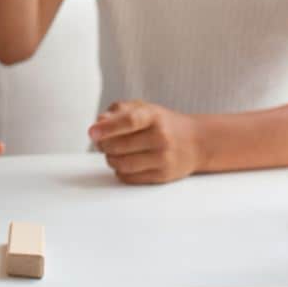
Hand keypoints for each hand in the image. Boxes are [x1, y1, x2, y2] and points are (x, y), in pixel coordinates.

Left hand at [89, 100, 203, 183]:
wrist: (196, 142)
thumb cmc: (161, 123)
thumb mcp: (143, 108)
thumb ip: (117, 111)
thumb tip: (98, 123)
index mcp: (153, 116)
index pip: (128, 122)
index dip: (107, 128)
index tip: (92, 133)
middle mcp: (160, 137)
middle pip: (119, 146)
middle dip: (103, 145)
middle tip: (101, 143)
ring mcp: (163, 158)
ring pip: (122, 164)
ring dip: (110, 159)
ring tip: (112, 153)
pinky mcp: (163, 176)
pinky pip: (129, 178)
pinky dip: (120, 171)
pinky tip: (125, 163)